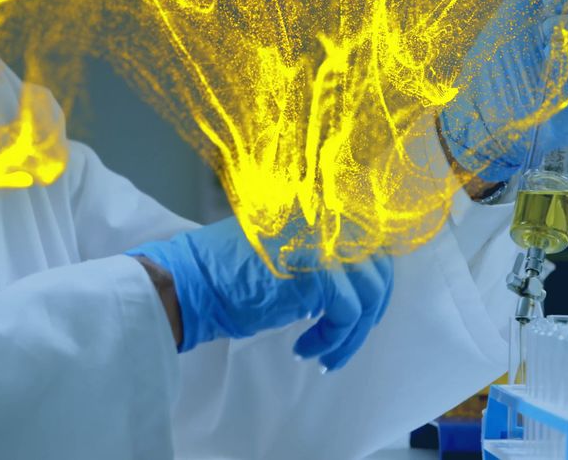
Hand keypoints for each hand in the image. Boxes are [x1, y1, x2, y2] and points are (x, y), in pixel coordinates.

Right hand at [127, 217, 393, 370]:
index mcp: (317, 212)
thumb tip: (350, 284)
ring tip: (325, 355)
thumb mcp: (279, 254)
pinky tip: (305, 350)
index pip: (369, 242)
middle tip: (345, 341)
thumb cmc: (223, 276)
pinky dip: (332, 339)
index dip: (372, 283)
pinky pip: (348, 313)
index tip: (357, 315)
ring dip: (351, 334)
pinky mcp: (318, 271)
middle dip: (369, 312)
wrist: (188, 283)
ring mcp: (324, 242)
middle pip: (379, 266)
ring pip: (369, 294)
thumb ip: (317, 257)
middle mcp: (326, 219)